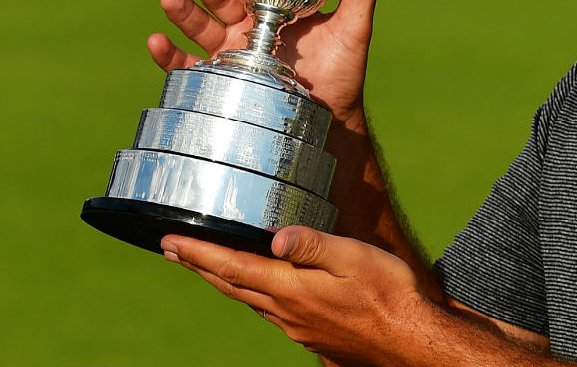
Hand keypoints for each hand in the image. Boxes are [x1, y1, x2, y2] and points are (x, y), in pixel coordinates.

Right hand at [147, 0, 387, 123]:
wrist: (331, 120)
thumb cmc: (342, 70)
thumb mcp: (352, 25)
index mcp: (271, 3)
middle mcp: (246, 24)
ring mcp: (230, 53)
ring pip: (199, 26)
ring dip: (183, 11)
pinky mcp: (219, 82)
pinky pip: (187, 68)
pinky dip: (168, 56)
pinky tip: (156, 41)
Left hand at [161, 228, 419, 365]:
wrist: (408, 340)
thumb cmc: (388, 293)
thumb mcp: (354, 257)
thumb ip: (314, 245)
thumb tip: (276, 236)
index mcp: (291, 289)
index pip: (232, 266)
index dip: (198, 252)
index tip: (168, 240)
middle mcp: (285, 311)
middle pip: (231, 284)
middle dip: (199, 265)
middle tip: (172, 249)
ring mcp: (296, 327)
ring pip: (248, 299)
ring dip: (223, 279)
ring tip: (207, 264)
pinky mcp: (310, 334)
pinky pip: (269, 311)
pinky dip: (251, 293)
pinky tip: (259, 289)